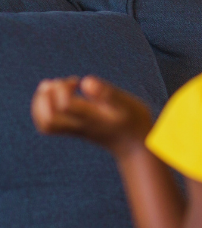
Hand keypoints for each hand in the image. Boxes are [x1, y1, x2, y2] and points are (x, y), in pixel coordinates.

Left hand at [31, 76, 153, 155]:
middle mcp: (80, 126)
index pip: (64, 106)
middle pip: (48, 118)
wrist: (134, 145)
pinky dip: (43, 108)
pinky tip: (53, 95)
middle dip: (46, 96)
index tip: (77, 81)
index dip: (63, 89)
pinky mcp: (72, 130)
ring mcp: (74, 130)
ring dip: (41, 102)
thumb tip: (85, 81)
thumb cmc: (133, 120)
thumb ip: (107, 94)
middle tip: (59, 83)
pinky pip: (48, 124)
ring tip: (51, 86)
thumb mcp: (128, 104)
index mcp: (93, 118)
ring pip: (45, 123)